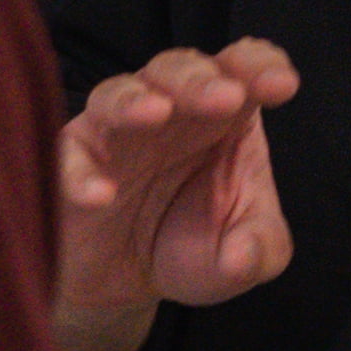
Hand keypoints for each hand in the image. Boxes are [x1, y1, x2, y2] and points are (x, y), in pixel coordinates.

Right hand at [55, 41, 301, 350]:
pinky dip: (80, 171)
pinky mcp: (71, 161)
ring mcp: (115, 130)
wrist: (129, 284)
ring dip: (135, 100)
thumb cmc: (193, 247)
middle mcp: (169, 109)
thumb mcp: (242, 257)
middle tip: (226, 97)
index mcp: (225, 114)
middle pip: (180, 69)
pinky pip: (69, 155)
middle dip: (202, 79)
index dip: (262, 67)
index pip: (244, 68)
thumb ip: (257, 252)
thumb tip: (243, 257)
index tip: (282, 86)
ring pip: (118, 94)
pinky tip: (99, 195)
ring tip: (156, 114)